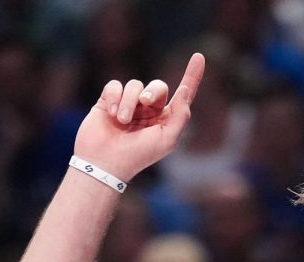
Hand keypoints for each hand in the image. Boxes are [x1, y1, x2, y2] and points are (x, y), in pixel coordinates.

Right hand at [73, 53, 204, 184]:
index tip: (199, 57)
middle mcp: (148, 110)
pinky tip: (111, 113)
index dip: (192, 76)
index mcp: (165, 119)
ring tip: (122, 120)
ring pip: (134, 85)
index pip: (182, 94)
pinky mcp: (108, 101)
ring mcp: (128, 104)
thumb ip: (181, 115)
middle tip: (144, 102)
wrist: (105, 163)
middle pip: (157, 86)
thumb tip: (185, 89)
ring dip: (129, 101)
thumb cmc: (138, 155)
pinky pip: (115, 85)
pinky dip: (114, 96)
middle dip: (152, 91)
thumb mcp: (167, 139)